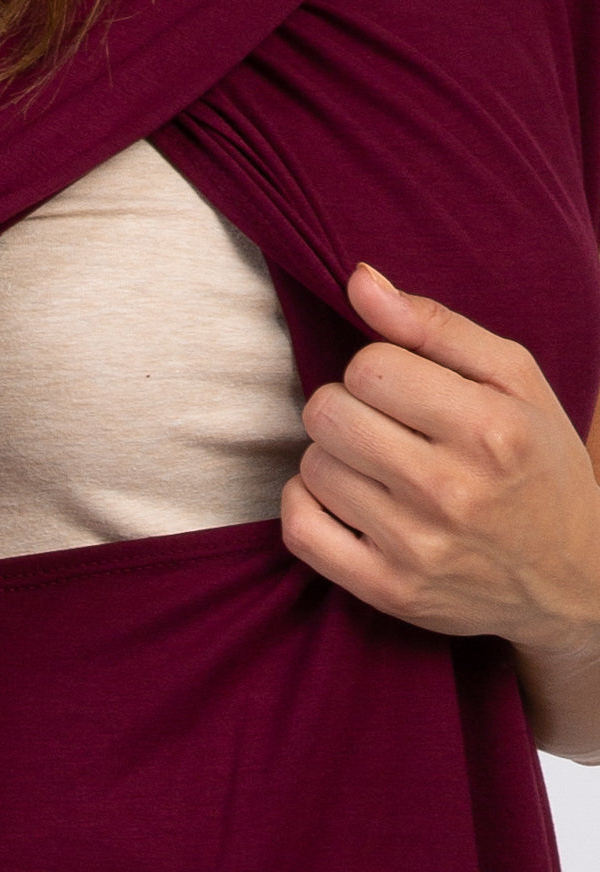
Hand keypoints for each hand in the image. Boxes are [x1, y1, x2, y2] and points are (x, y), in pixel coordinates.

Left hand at [280, 264, 599, 654]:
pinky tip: (345, 497)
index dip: (378, 368)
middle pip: (329, 412)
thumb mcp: (515, 380)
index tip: (406, 388)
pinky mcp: (390, 591)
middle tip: (386, 424)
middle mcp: (452, 491)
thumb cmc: (538, 463)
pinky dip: (307, 504)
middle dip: (348, 406)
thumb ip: (434, 324)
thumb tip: (359, 280)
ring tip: (379, 465)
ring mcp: (418, 548)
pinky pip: (300, 528)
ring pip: (312, 465)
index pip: (369, 366)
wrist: (575, 581)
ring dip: (335, 456)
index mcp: (490, 429)